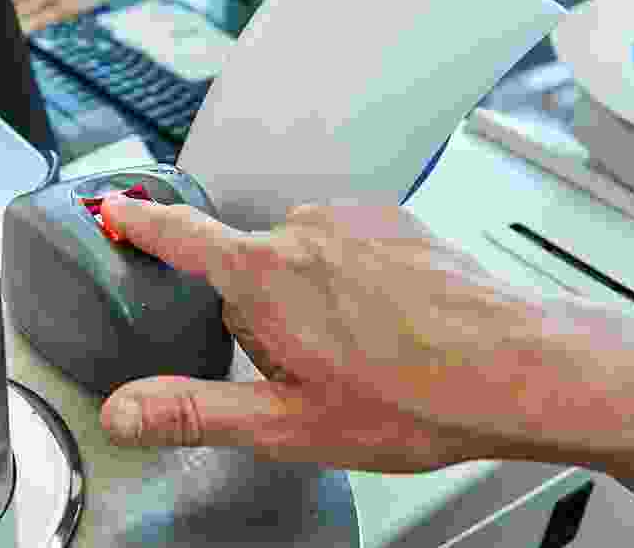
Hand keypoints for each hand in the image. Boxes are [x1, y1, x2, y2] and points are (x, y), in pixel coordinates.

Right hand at [96, 197, 564, 471]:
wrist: (520, 367)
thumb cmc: (418, 397)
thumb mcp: (291, 423)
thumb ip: (196, 411)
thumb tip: (126, 411)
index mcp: (267, 276)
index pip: (180, 236)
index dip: (139, 223)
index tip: (114, 209)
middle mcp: (307, 231)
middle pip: (250, 269)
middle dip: (263, 315)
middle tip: (314, 369)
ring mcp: (356, 221)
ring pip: (303, 260)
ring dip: (313, 300)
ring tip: (365, 352)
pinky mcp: (396, 221)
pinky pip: (350, 248)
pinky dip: (357, 282)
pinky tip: (393, 327)